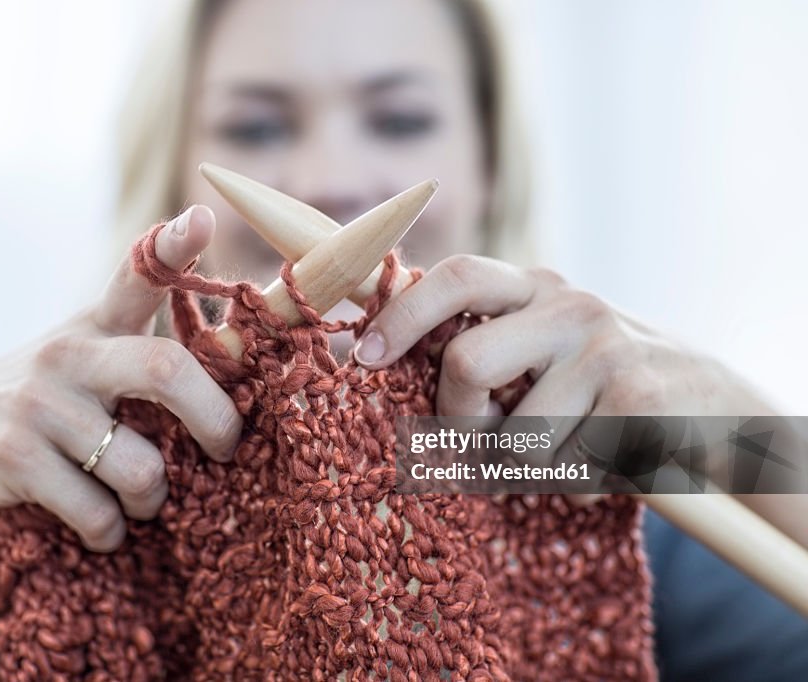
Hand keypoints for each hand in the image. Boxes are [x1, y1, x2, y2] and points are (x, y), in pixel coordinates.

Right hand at [0, 206, 240, 550]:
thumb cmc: (47, 399)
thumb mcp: (88, 359)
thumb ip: (147, 355)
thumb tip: (244, 376)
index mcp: (98, 325)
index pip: (139, 272)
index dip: (175, 246)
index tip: (204, 218)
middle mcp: (71, 354)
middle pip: (165, 369)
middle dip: (215, 419)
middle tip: (226, 448)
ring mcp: (39, 404)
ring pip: (141, 466)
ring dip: (155, 498)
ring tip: (145, 501)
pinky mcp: (14, 457)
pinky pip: (96, 511)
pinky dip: (111, 531)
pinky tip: (106, 528)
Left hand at [352, 254, 775, 491]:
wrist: (713, 407)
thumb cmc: (597, 384)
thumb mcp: (540, 348)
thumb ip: (480, 343)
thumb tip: (378, 357)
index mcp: (533, 287)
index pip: (454, 276)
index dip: (401, 314)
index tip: (364, 355)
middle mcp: (569, 305)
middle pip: (465, 364)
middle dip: (457, 422)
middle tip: (474, 446)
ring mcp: (606, 348)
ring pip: (515, 440)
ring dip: (525, 472)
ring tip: (563, 455)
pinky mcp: (638, 400)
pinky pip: (568, 469)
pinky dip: (577, 485)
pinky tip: (606, 462)